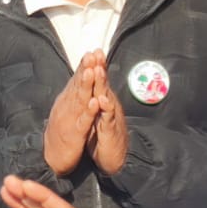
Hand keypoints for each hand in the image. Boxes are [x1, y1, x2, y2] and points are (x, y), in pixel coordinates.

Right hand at [43, 55, 100, 176]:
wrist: (51, 157)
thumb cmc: (62, 132)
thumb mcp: (68, 110)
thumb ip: (75, 94)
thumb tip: (81, 78)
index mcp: (68, 100)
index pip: (77, 79)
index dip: (85, 65)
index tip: (94, 51)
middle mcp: (67, 106)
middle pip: (78, 85)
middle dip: (85, 69)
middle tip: (91, 54)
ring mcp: (70, 119)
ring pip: (80, 100)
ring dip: (86, 85)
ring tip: (92, 71)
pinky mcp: (74, 134)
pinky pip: (83, 121)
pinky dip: (88, 112)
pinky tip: (94, 103)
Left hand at [87, 58, 127, 174]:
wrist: (114, 157)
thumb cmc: (104, 134)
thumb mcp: (99, 113)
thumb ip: (98, 98)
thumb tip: (96, 81)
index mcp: (102, 102)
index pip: (98, 81)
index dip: (95, 66)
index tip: (92, 50)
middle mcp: (108, 107)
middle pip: (103, 84)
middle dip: (100, 68)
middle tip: (96, 52)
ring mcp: (110, 117)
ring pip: (106, 97)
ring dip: (102, 84)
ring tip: (98, 70)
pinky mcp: (110, 131)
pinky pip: (107, 118)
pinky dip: (105, 109)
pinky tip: (101, 100)